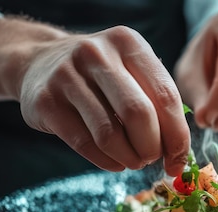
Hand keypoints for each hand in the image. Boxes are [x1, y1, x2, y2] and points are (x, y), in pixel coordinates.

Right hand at [19, 26, 190, 175]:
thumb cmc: (99, 76)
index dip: (177, 135)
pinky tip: (115, 162)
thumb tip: (179, 153)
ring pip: (109, 134)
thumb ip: (157, 103)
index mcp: (128, 43)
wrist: (38, 63)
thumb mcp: (130, 72)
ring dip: (129, 158)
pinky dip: (106, 161)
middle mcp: (97, 54)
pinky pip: (84, 143)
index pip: (165, 95)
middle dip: (152, 148)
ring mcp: (67, 76)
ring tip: (133, 161)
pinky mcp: (46, 102)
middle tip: (152, 159)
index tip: (179, 160)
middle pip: (139, 114)